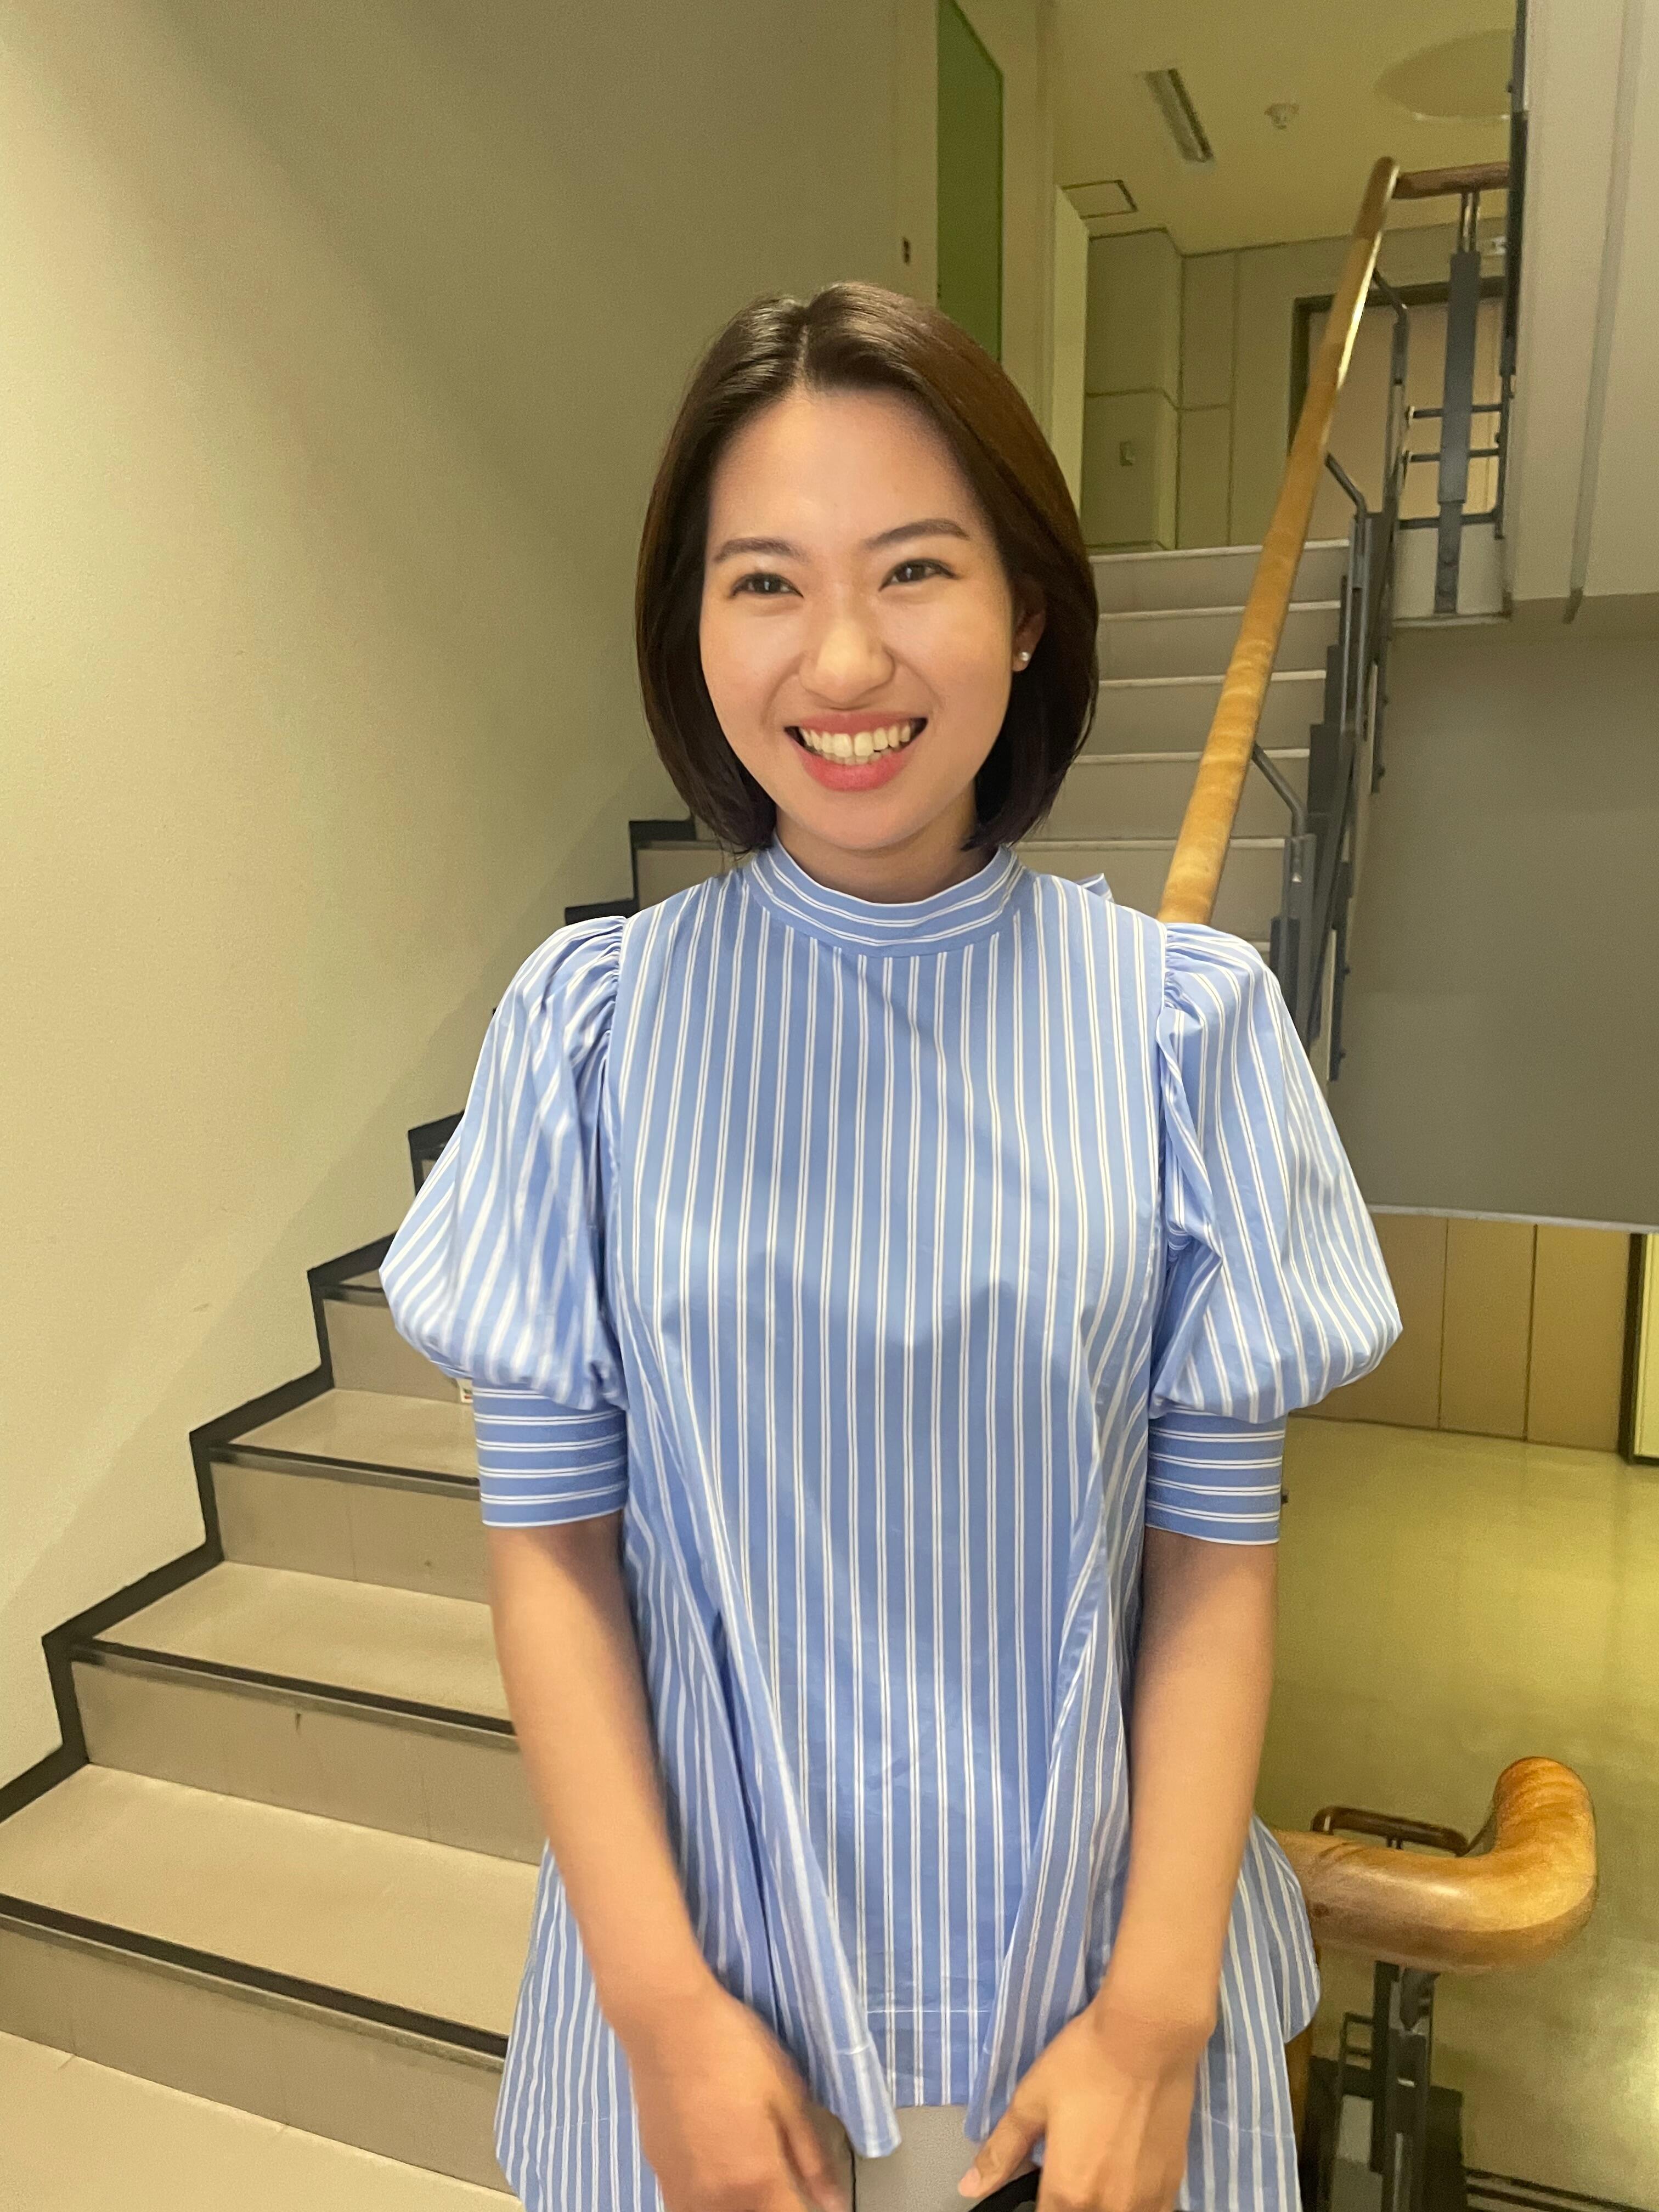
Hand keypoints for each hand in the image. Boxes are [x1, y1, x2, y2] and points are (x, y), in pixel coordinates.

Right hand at [621, 1978, 849, 2211]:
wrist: (667, 2022)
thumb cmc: (736, 2050)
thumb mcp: (789, 2095)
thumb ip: (813, 2158)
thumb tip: (834, 2204)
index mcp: (757, 2182)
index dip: (808, 2211)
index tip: (814, 2198)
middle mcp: (716, 2201)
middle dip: (776, 2207)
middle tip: (786, 2184)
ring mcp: (680, 2192)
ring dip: (744, 2208)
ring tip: (757, 2181)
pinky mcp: (659, 2175)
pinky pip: (690, 2210)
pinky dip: (714, 2204)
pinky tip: (722, 2175)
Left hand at [956, 1994, 1205, 2211]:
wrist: (1147, 2036)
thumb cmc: (1084, 2062)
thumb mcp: (1031, 2100)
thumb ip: (1002, 2151)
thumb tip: (970, 2187)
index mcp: (1069, 2193)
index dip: (1038, 2207)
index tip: (1041, 2188)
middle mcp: (1110, 2209)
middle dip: (1069, 2204)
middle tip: (1068, 2171)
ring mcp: (1147, 2202)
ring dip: (1101, 2205)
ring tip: (1095, 2172)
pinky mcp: (1174, 2185)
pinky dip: (1132, 2204)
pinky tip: (1125, 2175)